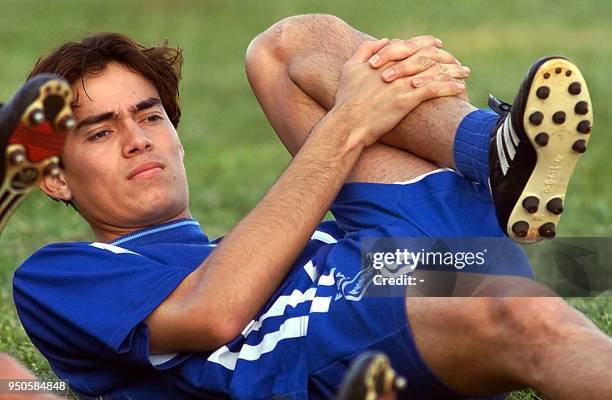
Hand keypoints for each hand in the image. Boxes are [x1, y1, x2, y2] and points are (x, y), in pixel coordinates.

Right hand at [334, 39, 464, 147]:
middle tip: (457, 60)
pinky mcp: (405, 100)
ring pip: (433, 70)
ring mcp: (401, 84)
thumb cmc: (346, 100)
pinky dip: (448, 87)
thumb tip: (384, 40)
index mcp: (383, 59)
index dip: (426, 42)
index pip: (410, 44)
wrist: (347, 123)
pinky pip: (433, 90)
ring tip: (465, 73)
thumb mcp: (349, 69)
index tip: (438, 45)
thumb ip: (365, 50)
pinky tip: (460, 88)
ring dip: (452, 70)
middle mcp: (394, 68)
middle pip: (426, 55)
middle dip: (445, 56)